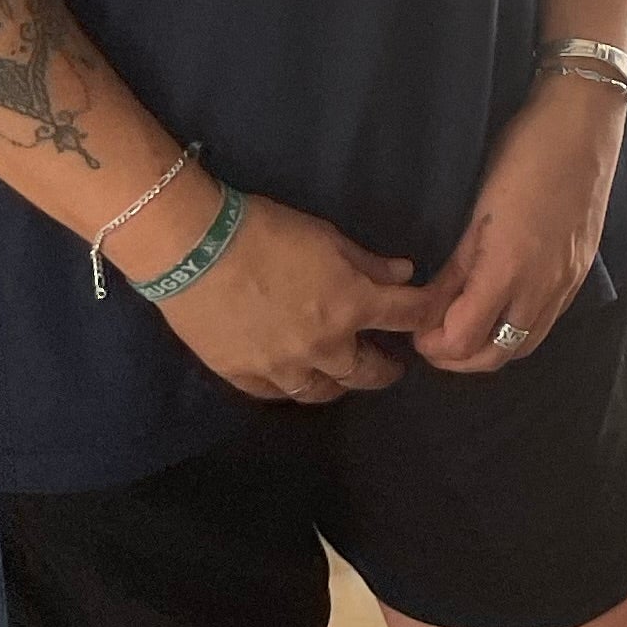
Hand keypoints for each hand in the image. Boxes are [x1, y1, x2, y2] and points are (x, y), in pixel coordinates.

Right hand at [153, 190, 442, 404]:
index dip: (427, 315)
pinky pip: (276, 395)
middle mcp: (323, 346)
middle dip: (385, 369)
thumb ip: (368, 263)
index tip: (432, 319)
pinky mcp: (242, 376)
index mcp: (352, 306)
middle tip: (390, 366)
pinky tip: (295, 380)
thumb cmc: (266, 232)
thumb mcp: (327, 236)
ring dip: (340, 384)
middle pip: (367, 372)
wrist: (194, 250)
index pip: (407, 317)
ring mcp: (282, 368)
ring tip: (343, 376)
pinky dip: (291, 388)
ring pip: (322, 392)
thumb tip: (404, 275)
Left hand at [414, 73, 626, 372]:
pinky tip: (501, 307)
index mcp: (509, 269)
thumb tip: (430, 304)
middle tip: (432, 338)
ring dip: (490, 348)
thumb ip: (455, 268)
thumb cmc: (523, 154)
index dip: (433, 345)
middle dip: (458, 357)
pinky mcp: (580, 272)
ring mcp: (567, 282)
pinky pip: (546, 322)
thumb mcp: (477, 211)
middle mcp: (543, 286)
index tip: (415, 331)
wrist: (582, 125)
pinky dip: (518, 330)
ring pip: (524, 345)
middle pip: (495, 356)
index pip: (463, 340)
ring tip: (464, 326)